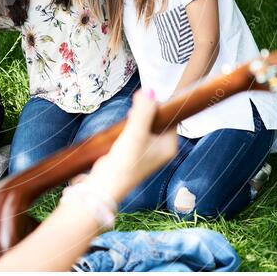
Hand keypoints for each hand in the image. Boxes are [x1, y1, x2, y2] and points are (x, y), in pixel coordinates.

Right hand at [87, 89, 177, 203]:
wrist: (105, 185)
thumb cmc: (124, 161)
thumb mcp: (135, 133)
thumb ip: (143, 111)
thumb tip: (150, 90)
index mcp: (169, 146)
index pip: (170, 118)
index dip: (159, 106)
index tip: (145, 100)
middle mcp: (162, 150)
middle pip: (159, 121)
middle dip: (147, 112)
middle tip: (135, 108)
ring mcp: (149, 152)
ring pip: (147, 127)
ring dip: (137, 119)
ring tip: (128, 117)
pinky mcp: (135, 154)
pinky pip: (137, 134)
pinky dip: (131, 128)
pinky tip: (122, 128)